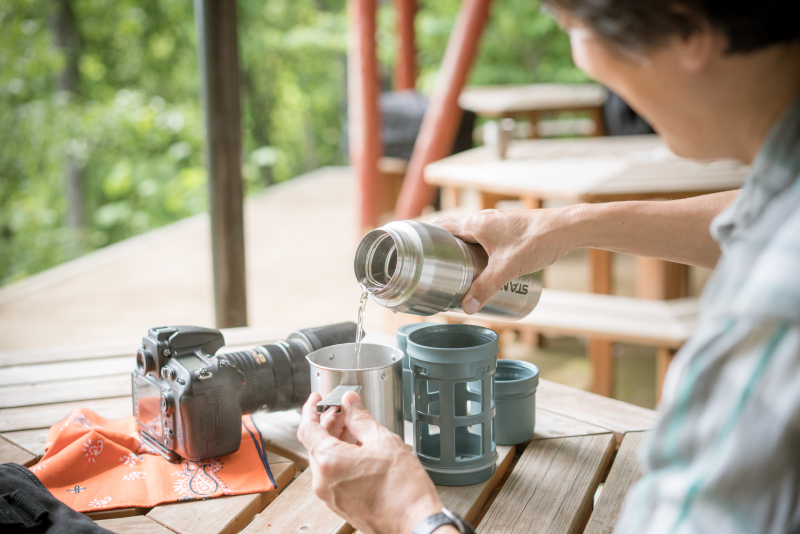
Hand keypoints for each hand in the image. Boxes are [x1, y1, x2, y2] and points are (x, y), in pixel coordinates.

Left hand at [297, 391, 445, 533]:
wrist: (415, 523)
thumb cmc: (403, 489)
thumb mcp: (383, 441)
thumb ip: (361, 418)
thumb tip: (350, 403)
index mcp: (329, 462)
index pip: (307, 428)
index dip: (311, 409)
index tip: (316, 399)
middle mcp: (323, 481)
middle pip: (315, 443)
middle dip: (328, 424)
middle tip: (344, 410)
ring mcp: (331, 496)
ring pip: (324, 460)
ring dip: (336, 441)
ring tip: (357, 430)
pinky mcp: (341, 505)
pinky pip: (333, 475)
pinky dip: (341, 459)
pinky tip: (360, 451)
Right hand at [433, 207, 579, 313]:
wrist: (566, 228)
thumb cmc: (536, 240)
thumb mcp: (507, 268)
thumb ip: (486, 288)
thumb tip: (467, 308)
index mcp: (475, 223)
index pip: (440, 226)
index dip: (425, 239)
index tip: (415, 253)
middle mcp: (482, 220)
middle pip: (452, 232)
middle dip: (441, 250)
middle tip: (432, 270)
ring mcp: (496, 224)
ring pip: (468, 236)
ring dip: (459, 250)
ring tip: (453, 272)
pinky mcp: (507, 231)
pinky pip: (482, 239)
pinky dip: (474, 250)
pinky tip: (480, 267)